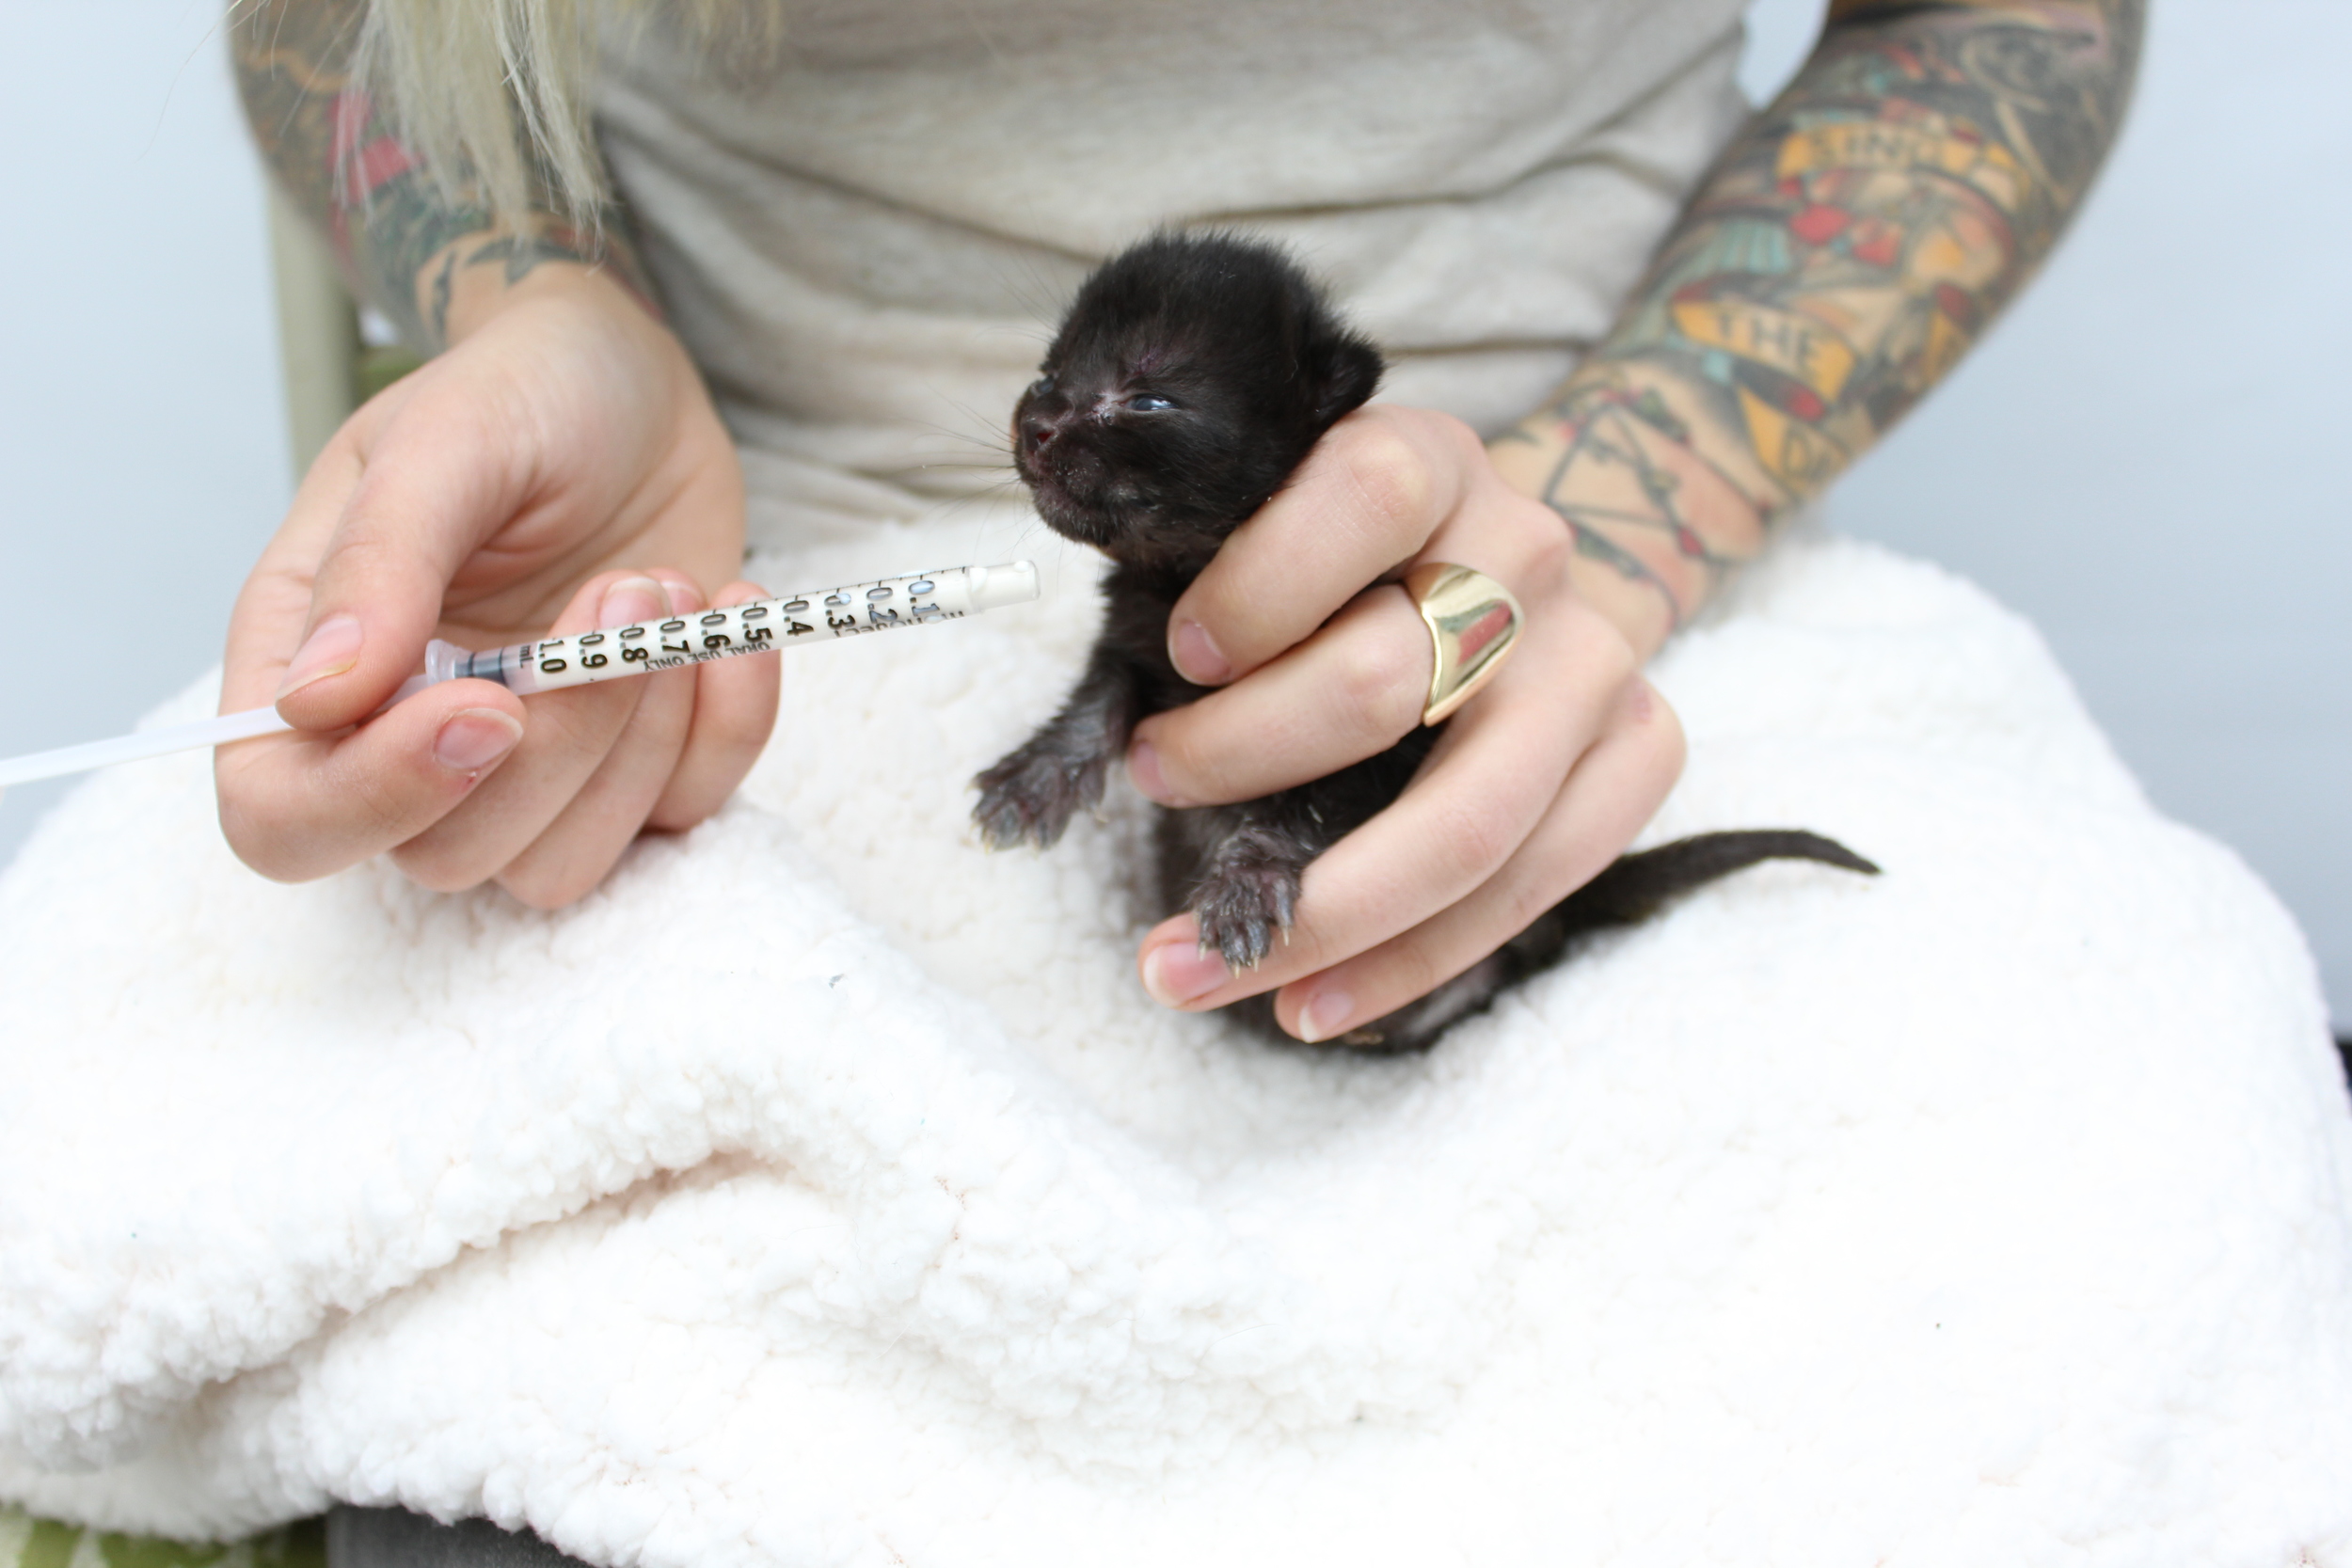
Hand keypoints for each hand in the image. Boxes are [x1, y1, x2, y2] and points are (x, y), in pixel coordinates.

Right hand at [216, 264, 777, 905]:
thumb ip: (379, 563)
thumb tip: (315, 698)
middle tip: (625, 589)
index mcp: (309, 663)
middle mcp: (403, 738)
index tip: (488, 701)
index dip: (374, 800)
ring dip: (643, 741)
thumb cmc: (521, 391)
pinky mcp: (634, 764)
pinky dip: (726, 729)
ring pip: (562, 863)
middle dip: (561, 742)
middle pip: (448, 855)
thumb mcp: (445, 441)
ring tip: (667, 587)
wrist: (637, 382)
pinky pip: (682, 817)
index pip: (284, 818)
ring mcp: (525, 765)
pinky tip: (729, 619)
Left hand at [1124, 405, 1685, 1041]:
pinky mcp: (1640, 749)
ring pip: (1468, 819)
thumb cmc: (1345, 567)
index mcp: (1431, 463)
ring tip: (1189, 969)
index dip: (1260, 588)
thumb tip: (1027, 786)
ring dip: (1318, 915)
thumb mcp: (1266, 535)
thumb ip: (1177, 598)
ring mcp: (1592, 660)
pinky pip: (1535, 886)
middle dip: (1243, 756)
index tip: (1175, 661)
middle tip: (1152, 785)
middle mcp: (1527, 554)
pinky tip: (1311, 1002)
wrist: (1519, 566)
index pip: (1365, 496)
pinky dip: (1409, 964)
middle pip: (1390, 677)